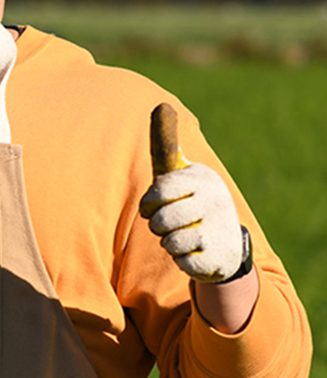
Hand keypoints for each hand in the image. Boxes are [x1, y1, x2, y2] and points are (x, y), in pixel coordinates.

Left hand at [139, 162, 244, 282]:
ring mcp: (220, 228)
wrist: (230, 241)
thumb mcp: (185, 180)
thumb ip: (169, 159)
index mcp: (202, 178)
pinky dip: (182, 260)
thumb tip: (160, 115)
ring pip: (172, 241)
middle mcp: (215, 200)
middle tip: (162, 226)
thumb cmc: (194, 206)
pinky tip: (192, 253)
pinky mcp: (222, 255)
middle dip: (156, 225)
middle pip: (164, 218)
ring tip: (179, 238)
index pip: (163, 188)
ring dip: (169, 243)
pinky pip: (184, 262)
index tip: (147, 209)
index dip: (148, 202)